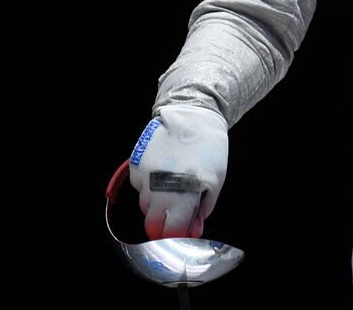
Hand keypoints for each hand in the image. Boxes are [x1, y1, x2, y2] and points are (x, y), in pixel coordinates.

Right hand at [127, 104, 228, 238]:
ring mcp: (145, 176)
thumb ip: (203, 210)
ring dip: (156, 203)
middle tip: (175, 213)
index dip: (176, 235)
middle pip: (151, 224)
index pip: (170, 232)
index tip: (181, 231)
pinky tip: (162, 172)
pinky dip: (148, 185)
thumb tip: (193, 230)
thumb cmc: (209, 150)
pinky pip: (138, 186)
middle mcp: (159, 189)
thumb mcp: (215, 182)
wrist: (193, 117)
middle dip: (162, 224)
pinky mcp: (136, 164)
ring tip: (172, 184)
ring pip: (144, 205)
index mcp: (182, 196)